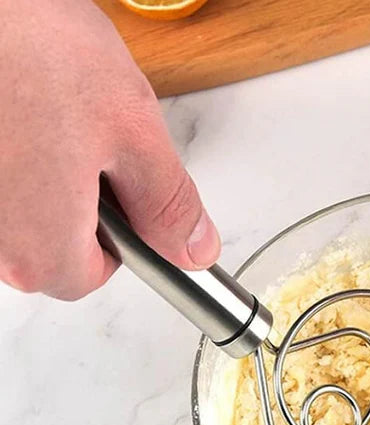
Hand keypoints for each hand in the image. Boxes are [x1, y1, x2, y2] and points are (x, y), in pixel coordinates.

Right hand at [0, 0, 219, 300]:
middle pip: (51, 250)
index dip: (120, 237)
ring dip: (47, 179)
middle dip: (82, 207)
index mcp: (40, 248)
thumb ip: (168, 205)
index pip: (92, 277)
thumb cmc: (30, 45)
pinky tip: (24, 111)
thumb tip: (193, 248)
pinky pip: (0, 185)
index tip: (127, 196)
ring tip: (54, 117)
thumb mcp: (132, 132)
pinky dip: (16, 157)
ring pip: (21, 215)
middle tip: (92, 144)